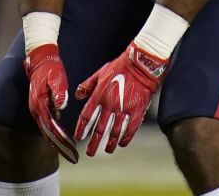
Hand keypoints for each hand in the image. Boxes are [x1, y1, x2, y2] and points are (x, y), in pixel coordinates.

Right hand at [24, 44, 78, 163]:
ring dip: (56, 142)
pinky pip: (46, 124)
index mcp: (40, 104)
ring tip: (68, 153)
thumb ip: (59, 92)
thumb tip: (61, 106)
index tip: (70, 149)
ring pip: (46, 130)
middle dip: (59, 146)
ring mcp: (36, 109)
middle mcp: (36, 109)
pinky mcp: (39, 107)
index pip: (51, 127)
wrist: (40, 61)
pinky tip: (61, 139)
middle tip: (71, 157)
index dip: (61, 140)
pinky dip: (53, 133)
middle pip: (47, 133)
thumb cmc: (51, 69)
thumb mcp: (57, 78)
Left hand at [73, 42, 167, 156]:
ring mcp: (124, 109)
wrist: (141, 65)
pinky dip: (126, 138)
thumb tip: (77, 95)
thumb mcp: (99, 73)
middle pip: (99, 129)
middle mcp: (110, 105)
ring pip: (115, 131)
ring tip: (107, 150)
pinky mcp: (137, 111)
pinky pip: (130, 129)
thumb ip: (87, 85)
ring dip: (110, 143)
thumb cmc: (120, 67)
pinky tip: (122, 144)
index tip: (79, 137)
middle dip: (94, 142)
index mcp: (99, 96)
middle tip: (90, 153)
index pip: (87, 117)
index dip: (82, 129)